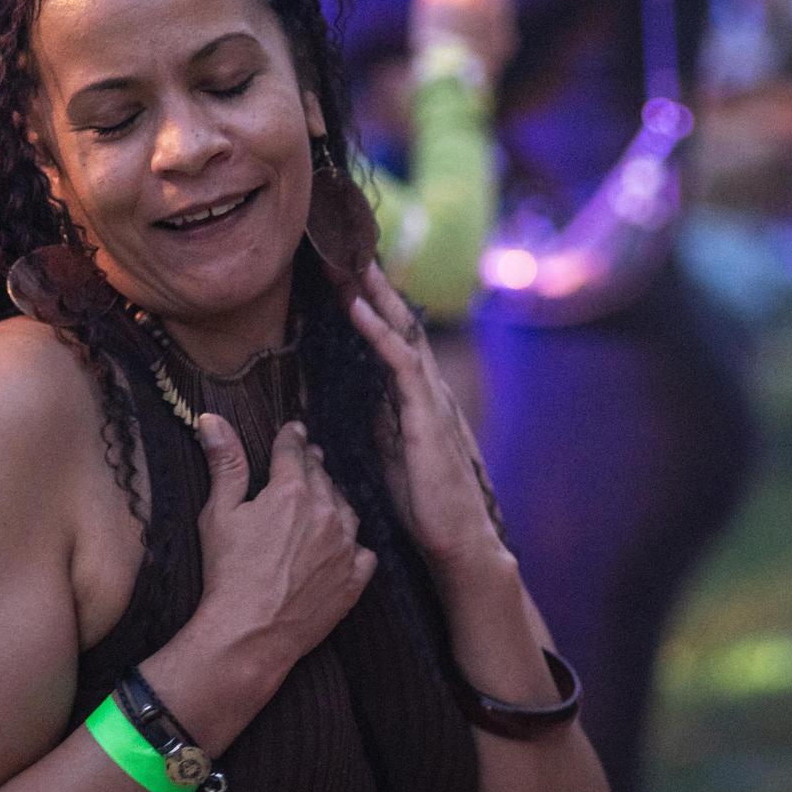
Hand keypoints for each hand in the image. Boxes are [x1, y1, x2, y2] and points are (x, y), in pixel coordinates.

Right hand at [191, 414, 375, 706]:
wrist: (249, 633)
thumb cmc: (228, 573)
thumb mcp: (219, 513)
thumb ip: (225, 464)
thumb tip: (212, 420)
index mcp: (292, 492)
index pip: (294, 451)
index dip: (291, 438)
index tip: (294, 430)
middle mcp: (326, 513)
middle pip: (322, 477)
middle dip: (312, 466)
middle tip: (307, 461)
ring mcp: (344, 547)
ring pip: (346, 509)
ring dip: (334, 500)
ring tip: (324, 500)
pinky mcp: (353, 579)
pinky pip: (363, 552)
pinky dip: (354, 545)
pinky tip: (345, 546)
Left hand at [348, 264, 504, 575]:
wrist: (457, 541)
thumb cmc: (423, 504)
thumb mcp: (385, 453)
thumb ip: (369, 420)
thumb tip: (333, 398)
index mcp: (415, 398)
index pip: (391, 340)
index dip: (369, 306)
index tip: (342, 276)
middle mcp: (427, 389)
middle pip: (399, 324)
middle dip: (372, 287)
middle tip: (343, 250)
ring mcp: (430, 399)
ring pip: (402, 333)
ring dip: (374, 296)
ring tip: (349, 264)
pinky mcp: (427, 416)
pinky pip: (401, 363)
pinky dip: (378, 333)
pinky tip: (358, 309)